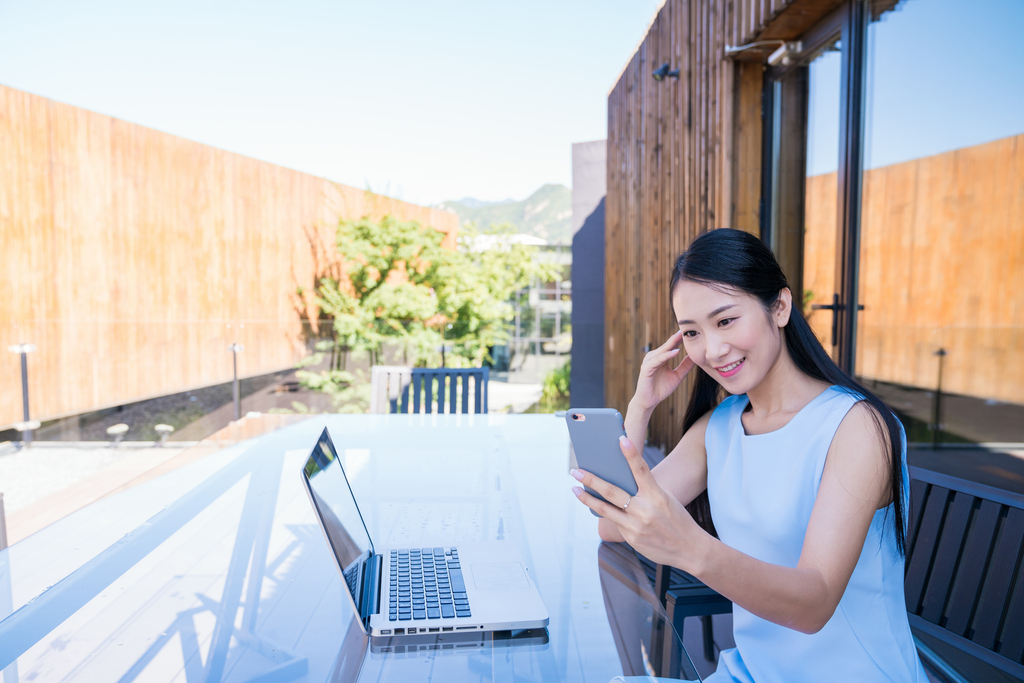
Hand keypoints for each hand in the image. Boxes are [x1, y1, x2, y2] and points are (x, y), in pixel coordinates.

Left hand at [571, 435, 705, 569]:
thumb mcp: (665, 499)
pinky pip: (613, 521)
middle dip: (591, 479)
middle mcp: (645, 510)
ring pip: (604, 509)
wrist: (690, 549)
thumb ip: (644, 490)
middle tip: (575, 470)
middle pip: (612, 491)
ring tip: (574, 489)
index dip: (631, 453)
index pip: (641, 469)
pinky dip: (603, 511)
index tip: (620, 438)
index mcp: (657, 495)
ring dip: (586, 497)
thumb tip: (618, 481)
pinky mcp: (631, 537)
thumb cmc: (676, 518)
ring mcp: (636, 525)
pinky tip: (593, 504)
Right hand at [632, 331, 693, 412]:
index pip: (671, 345)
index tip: (691, 331)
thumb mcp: (677, 376)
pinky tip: (676, 352)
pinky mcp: (646, 368)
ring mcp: (649, 362)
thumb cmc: (661, 389)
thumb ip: (685, 366)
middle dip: (677, 337)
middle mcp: (654, 357)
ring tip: (682, 336)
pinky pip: (658, 360)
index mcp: (661, 357)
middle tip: (686, 328)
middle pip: (667, 345)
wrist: (649, 401)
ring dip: (672, 343)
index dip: (680, 339)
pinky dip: (666, 355)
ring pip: (662, 351)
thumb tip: (695, 357)